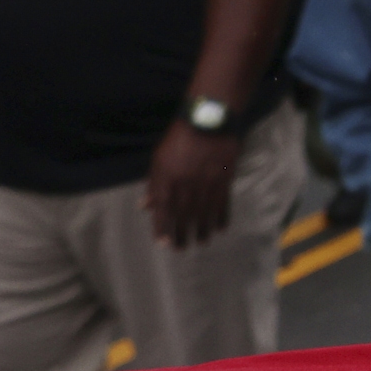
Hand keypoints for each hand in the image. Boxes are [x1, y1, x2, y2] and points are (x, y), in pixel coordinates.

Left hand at [144, 119, 240, 246]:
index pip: (163, 209)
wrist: (208, 122)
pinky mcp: (224, 179)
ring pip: (204, 212)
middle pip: (183, 215)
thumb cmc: (179, 139)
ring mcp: (207, 182)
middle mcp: (187, 183)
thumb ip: (154, 184)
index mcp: (167, 178)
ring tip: (201, 242)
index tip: (163, 243)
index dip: (162, 227)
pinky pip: (223, 203)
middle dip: (181, 233)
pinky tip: (219, 228)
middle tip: (181, 248)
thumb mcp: (159, 159)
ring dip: (202, 229)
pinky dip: (221, 217)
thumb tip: (146, 206)